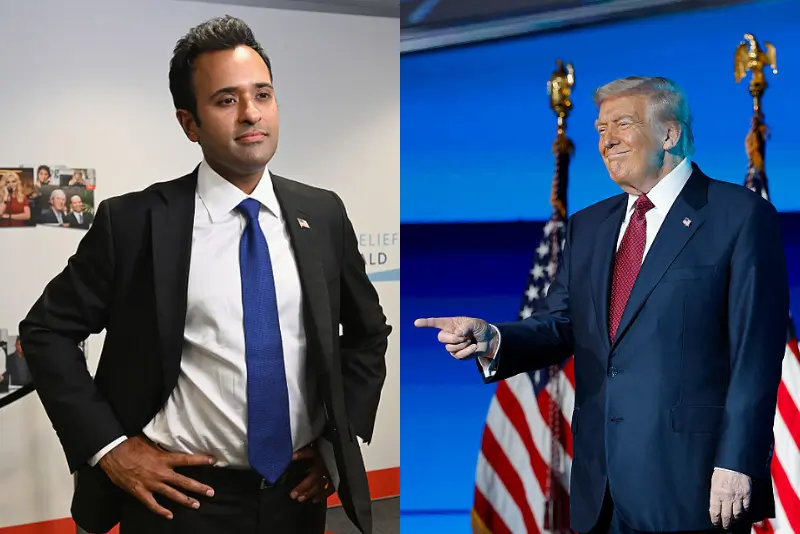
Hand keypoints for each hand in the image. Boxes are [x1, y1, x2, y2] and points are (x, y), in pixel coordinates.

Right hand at [98, 435, 216, 519]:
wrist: (112, 452)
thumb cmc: (130, 444)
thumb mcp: (150, 442)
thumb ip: (162, 446)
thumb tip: (170, 442)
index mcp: (164, 458)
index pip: (187, 459)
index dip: (201, 460)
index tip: (213, 461)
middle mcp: (160, 472)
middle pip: (184, 482)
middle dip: (198, 487)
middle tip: (211, 492)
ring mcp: (151, 484)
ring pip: (172, 494)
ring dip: (185, 500)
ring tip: (196, 505)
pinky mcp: (140, 492)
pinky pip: (152, 504)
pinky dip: (161, 511)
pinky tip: (169, 515)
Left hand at [289, 444, 334, 503]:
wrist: (336, 450)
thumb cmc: (318, 450)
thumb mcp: (310, 448)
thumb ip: (301, 452)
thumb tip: (287, 456)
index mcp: (317, 453)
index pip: (308, 453)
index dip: (301, 455)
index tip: (291, 457)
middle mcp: (323, 463)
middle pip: (313, 476)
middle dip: (303, 486)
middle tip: (293, 495)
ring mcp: (329, 471)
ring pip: (320, 484)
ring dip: (310, 493)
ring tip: (300, 499)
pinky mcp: (334, 477)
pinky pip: (330, 488)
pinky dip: (323, 495)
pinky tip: (314, 500)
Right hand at [414, 316, 497, 359]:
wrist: (489, 341)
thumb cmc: (481, 328)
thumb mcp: (476, 323)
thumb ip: (466, 326)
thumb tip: (457, 334)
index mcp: (451, 323)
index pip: (436, 323)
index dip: (426, 323)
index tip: (416, 323)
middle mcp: (449, 334)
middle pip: (441, 338)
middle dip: (453, 338)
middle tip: (465, 337)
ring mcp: (452, 345)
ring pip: (449, 348)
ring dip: (462, 345)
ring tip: (471, 341)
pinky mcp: (457, 355)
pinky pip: (458, 355)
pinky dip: (467, 351)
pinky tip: (473, 347)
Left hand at [709, 468, 750, 528]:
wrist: (734, 463)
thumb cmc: (721, 471)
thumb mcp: (713, 482)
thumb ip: (714, 494)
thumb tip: (714, 505)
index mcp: (716, 493)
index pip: (715, 511)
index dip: (715, 519)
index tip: (715, 522)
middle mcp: (727, 496)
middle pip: (726, 515)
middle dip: (725, 523)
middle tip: (724, 526)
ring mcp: (738, 496)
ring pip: (737, 513)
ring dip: (734, 519)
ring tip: (732, 521)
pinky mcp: (746, 494)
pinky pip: (746, 507)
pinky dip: (744, 512)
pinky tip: (742, 514)